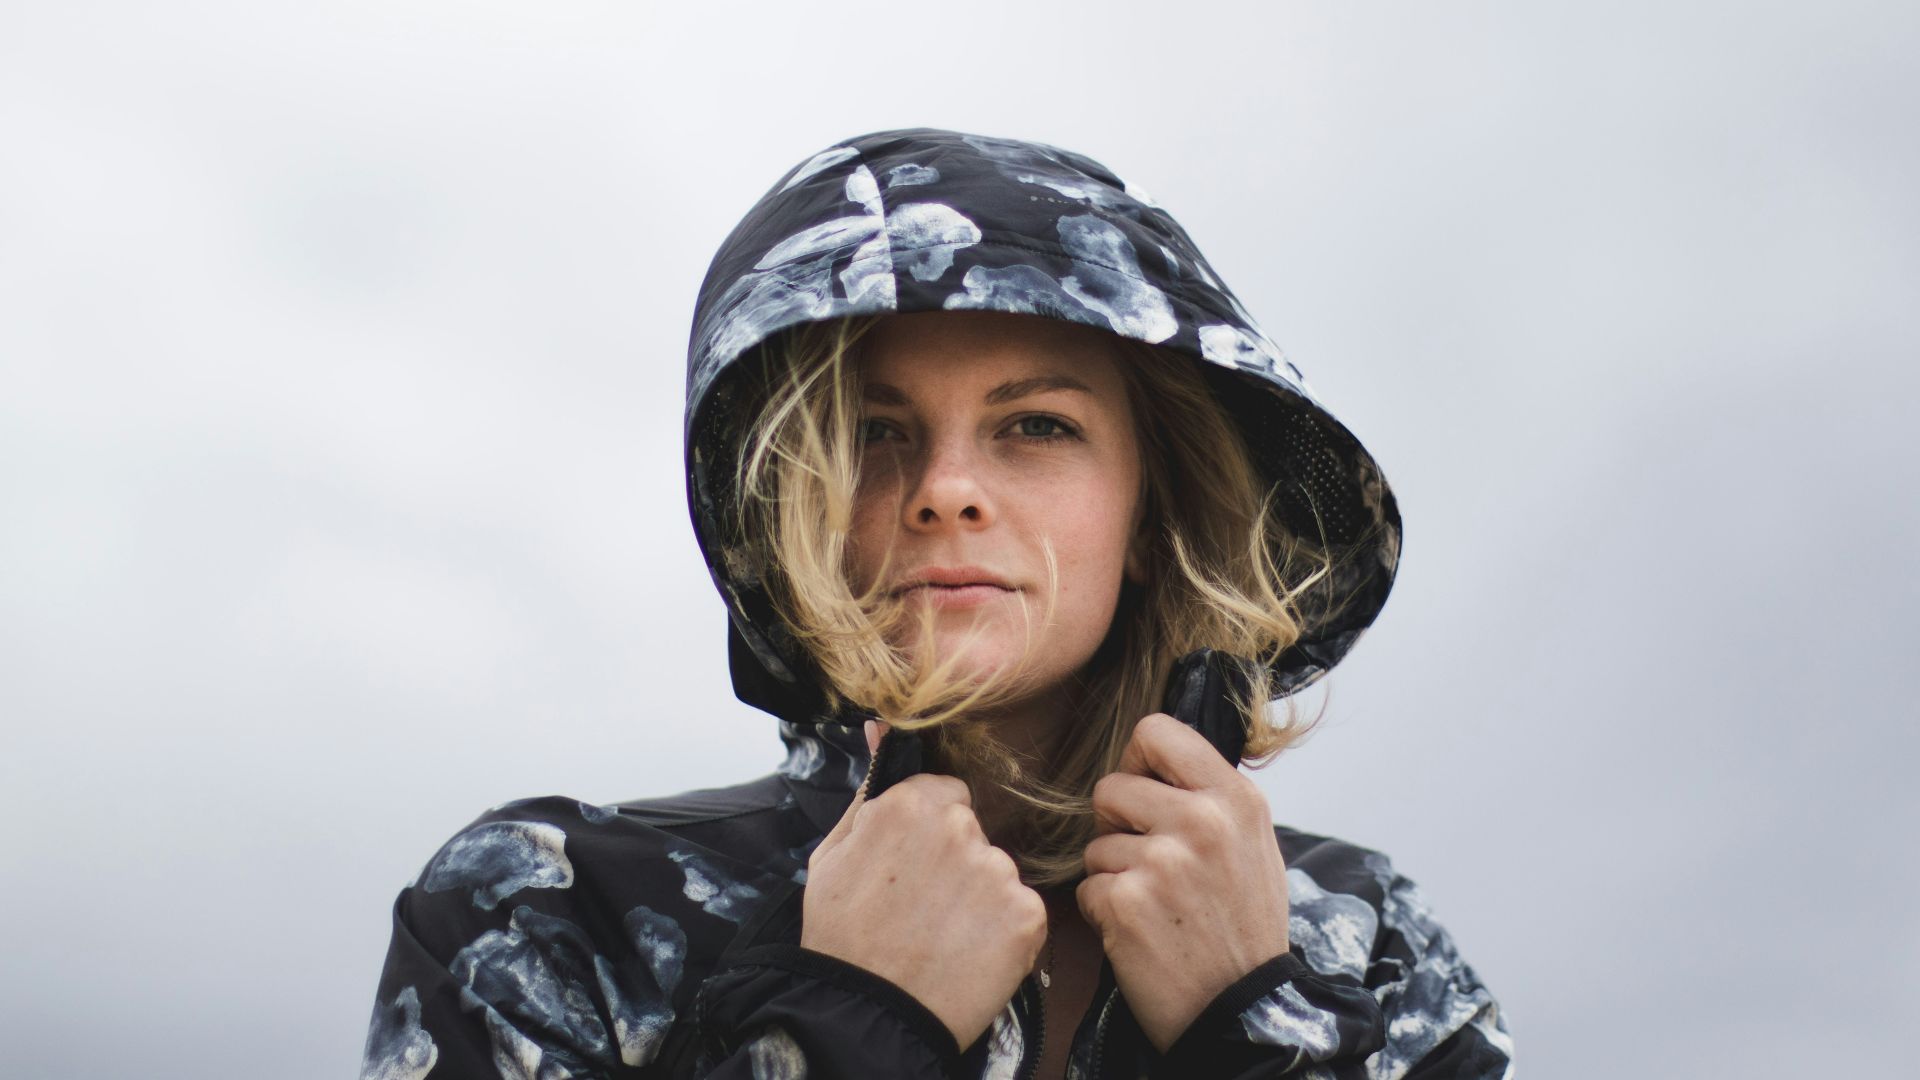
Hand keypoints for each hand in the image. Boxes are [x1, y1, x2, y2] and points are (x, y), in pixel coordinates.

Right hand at [801, 721, 1049, 1049]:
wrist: (867, 1015)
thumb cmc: (842, 935)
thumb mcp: (833, 853)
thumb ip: (869, 788)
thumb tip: (881, 726)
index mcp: (913, 804)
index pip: (946, 798)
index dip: (928, 838)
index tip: (911, 872)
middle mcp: (962, 828)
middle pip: (975, 834)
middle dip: (957, 865)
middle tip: (922, 911)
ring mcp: (998, 872)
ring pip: (999, 873)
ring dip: (981, 900)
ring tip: (941, 938)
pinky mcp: (1027, 916)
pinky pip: (1023, 912)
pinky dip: (1004, 935)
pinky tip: (967, 955)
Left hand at [1076, 713, 1291, 1052]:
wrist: (1243, 1009)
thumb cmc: (1244, 926)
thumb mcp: (1252, 844)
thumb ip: (1208, 797)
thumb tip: (1154, 761)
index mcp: (1234, 798)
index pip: (1156, 730)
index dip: (1137, 760)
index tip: (1144, 789)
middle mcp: (1201, 821)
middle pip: (1111, 787)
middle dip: (1117, 826)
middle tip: (1149, 864)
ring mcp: (1162, 862)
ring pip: (1095, 844)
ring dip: (1113, 874)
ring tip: (1155, 906)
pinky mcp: (1126, 902)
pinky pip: (1087, 887)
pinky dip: (1104, 912)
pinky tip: (1141, 932)